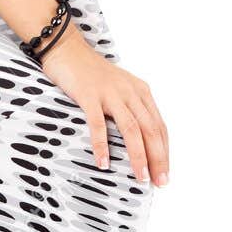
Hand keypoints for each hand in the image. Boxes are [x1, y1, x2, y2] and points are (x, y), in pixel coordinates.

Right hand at [39, 26, 168, 184]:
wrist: (67, 49)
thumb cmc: (91, 73)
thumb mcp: (119, 88)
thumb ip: (130, 108)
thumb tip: (138, 141)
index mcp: (141, 92)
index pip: (160, 127)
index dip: (164, 151)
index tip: (164, 173)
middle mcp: (130, 92)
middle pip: (150, 130)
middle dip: (157, 158)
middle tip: (159, 182)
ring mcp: (110, 94)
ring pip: (131, 129)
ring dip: (138, 156)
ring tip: (140, 177)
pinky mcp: (89, 95)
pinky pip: (98, 124)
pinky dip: (102, 145)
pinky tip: (103, 162)